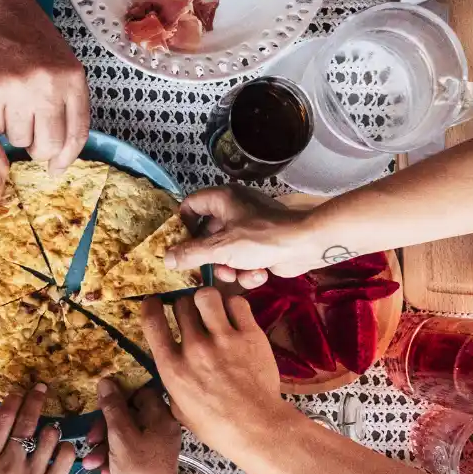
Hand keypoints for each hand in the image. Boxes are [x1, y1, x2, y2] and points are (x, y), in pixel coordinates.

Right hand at [0, 0, 89, 170]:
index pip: (76, 134)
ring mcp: (19, 88)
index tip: (56, 169)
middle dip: (37, 150)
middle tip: (29, 138)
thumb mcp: (63, 66)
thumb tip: (61, 152)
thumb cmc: (30, 40)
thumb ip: (67, 103)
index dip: (66, 158)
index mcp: (73, 80)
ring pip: (18, 139)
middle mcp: (49, 86)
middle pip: (48, 145)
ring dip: (13, 131)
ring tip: (10, 106)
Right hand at [0, 387, 76, 473]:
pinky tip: (60, 453)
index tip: (21, 391)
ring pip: (48, 435)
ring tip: (50, 435)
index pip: (0, 420)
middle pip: (24, 422)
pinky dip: (65, 448)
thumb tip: (11, 413)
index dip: (13, 400)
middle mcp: (4, 468)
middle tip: (42, 389)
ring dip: (53, 430)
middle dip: (35, 400)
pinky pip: (65, 454)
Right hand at [82, 382, 181, 473]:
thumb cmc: (138, 471)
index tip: (100, 403)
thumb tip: (106, 380)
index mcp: (161, 417)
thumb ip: (112, 407)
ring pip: (125, 435)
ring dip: (105, 446)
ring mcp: (156, 446)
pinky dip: (113, 458)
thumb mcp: (120, 436)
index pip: (141, 392)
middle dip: (105, 427)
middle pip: (130, 415)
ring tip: (90, 462)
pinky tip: (102, 472)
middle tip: (90, 438)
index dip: (120, 394)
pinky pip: (129, 451)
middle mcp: (162, 428)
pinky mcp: (149, 461)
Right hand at [141, 289, 288, 462]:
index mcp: (173, 368)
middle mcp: (195, 349)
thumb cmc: (216, 425)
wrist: (256, 428)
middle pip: (181, 304)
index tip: (154, 301)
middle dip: (184, 305)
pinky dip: (233, 305)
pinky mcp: (250, 335)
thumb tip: (168, 364)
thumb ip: (170, 382)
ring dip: (207, 300)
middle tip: (193, 313)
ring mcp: (223, 340)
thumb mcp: (178, 409)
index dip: (151, 305)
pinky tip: (234, 316)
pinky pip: (237, 303)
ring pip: (207, 296)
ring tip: (213, 309)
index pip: (152, 322)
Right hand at [164, 186, 321, 287]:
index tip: (176, 246)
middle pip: (206, 235)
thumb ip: (190, 254)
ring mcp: (249, 228)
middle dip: (208, 257)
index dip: (181, 224)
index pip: (190, 204)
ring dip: (229, 268)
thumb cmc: (261, 238)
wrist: (306, 245)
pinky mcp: (261, 245)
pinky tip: (258, 274)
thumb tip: (166, 258)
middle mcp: (234, 210)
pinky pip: (243, 259)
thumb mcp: (220, 248)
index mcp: (222, 199)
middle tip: (201, 271)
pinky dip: (248, 270)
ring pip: (224, 252)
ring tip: (236, 274)